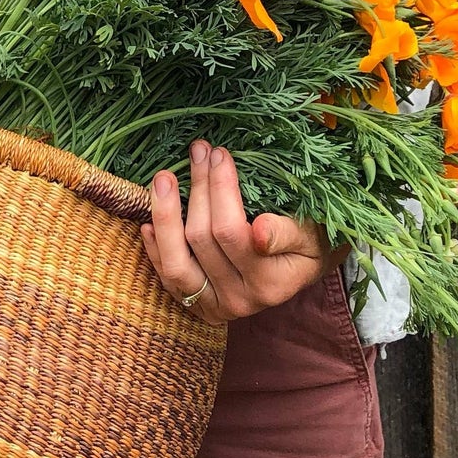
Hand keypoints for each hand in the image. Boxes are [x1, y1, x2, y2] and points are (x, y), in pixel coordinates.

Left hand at [140, 140, 350, 325]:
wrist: (301, 272)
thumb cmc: (308, 244)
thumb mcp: (310, 235)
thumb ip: (286, 234)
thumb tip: (260, 232)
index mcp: (270, 284)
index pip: (232, 232)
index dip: (221, 189)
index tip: (220, 153)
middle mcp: (239, 300)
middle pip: (202, 239)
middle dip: (198, 188)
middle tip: (198, 150)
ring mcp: (215, 306)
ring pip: (176, 263)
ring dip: (165, 217)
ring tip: (163, 178)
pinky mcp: (196, 305)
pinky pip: (166, 278)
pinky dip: (154, 248)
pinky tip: (147, 220)